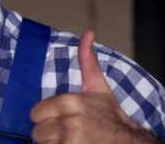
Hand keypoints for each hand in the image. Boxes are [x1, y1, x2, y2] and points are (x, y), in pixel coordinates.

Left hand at [30, 31, 158, 142]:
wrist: (129, 142)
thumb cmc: (110, 116)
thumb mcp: (98, 87)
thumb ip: (87, 61)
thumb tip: (88, 33)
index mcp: (71, 103)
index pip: (35, 113)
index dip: (45, 117)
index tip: (59, 118)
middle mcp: (70, 123)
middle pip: (37, 131)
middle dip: (48, 132)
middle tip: (65, 131)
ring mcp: (70, 142)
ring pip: (42, 143)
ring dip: (52, 143)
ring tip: (68, 139)